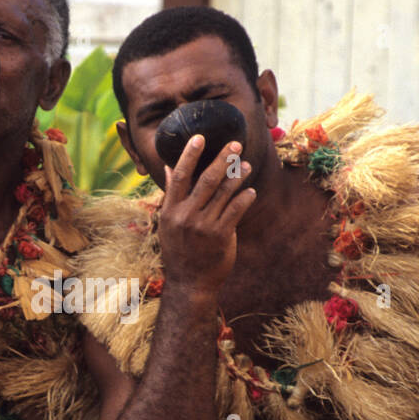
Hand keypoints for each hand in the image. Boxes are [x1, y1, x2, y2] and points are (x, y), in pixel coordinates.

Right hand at [157, 135, 256, 295]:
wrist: (189, 283)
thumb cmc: (179, 250)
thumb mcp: (167, 223)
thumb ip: (170, 195)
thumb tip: (168, 168)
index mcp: (170, 210)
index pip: (180, 176)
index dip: (189, 155)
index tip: (199, 137)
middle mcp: (185, 216)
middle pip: (205, 180)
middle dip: (222, 160)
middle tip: (235, 144)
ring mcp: (202, 226)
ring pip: (223, 194)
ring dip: (237, 176)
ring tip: (247, 165)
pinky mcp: (220, 236)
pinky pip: (235, 211)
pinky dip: (244, 198)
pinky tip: (251, 190)